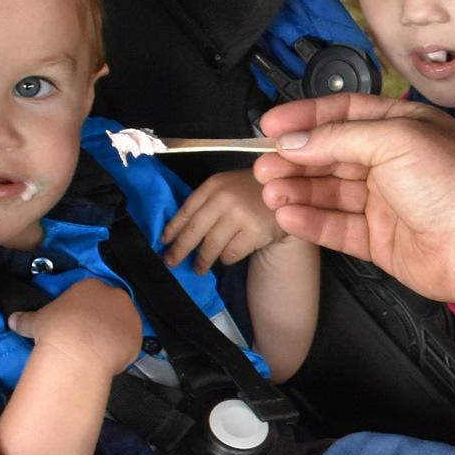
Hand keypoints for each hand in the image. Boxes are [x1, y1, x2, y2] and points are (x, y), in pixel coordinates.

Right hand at [8, 278, 142, 377]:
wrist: (78, 351)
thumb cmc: (56, 329)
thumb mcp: (35, 321)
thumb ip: (25, 318)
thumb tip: (11, 320)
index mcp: (91, 286)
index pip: (89, 292)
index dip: (83, 308)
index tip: (76, 322)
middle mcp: (114, 296)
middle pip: (109, 306)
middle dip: (101, 319)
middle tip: (87, 336)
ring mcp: (129, 315)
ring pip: (122, 323)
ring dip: (112, 333)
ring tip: (97, 349)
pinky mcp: (137, 336)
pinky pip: (129, 341)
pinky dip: (121, 349)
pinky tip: (108, 358)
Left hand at [160, 171, 281, 272]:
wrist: (291, 193)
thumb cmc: (253, 191)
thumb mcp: (227, 186)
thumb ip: (206, 202)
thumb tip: (178, 231)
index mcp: (213, 185)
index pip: (185, 211)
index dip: (172, 229)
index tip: (162, 243)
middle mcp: (224, 198)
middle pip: (193, 231)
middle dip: (179, 250)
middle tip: (170, 263)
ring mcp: (240, 215)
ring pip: (210, 247)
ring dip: (201, 261)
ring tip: (198, 269)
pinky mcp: (255, 232)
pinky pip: (230, 254)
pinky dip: (226, 258)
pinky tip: (226, 258)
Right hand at [254, 93, 454, 300]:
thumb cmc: (454, 181)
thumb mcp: (393, 139)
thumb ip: (338, 139)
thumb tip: (296, 140)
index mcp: (400, 127)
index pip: (342, 115)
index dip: (305, 119)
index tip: (270, 126)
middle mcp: (392, 163)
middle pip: (330, 156)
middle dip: (294, 158)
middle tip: (262, 163)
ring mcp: (386, 203)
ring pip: (330, 193)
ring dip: (297, 189)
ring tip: (269, 189)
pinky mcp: (381, 240)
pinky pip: (337, 227)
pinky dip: (311, 221)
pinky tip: (288, 214)